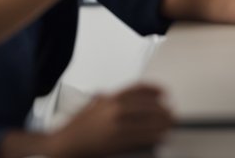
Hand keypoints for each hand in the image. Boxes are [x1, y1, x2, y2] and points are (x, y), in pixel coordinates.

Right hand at [47, 83, 171, 157]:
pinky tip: (160, 136)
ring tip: (170, 124)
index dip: (155, 89)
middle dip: (162, 109)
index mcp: (109, 98)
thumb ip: (112, 98)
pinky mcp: (116, 142)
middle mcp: (114, 109)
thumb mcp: (94, 104)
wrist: (63, 145)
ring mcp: (116, 126)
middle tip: (171, 111)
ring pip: (147, 122)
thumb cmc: (77, 127)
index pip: (138, 89)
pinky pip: (141, 138)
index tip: (164, 92)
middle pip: (147, 106)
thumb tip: (134, 98)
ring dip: (162, 123)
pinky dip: (154, 136)